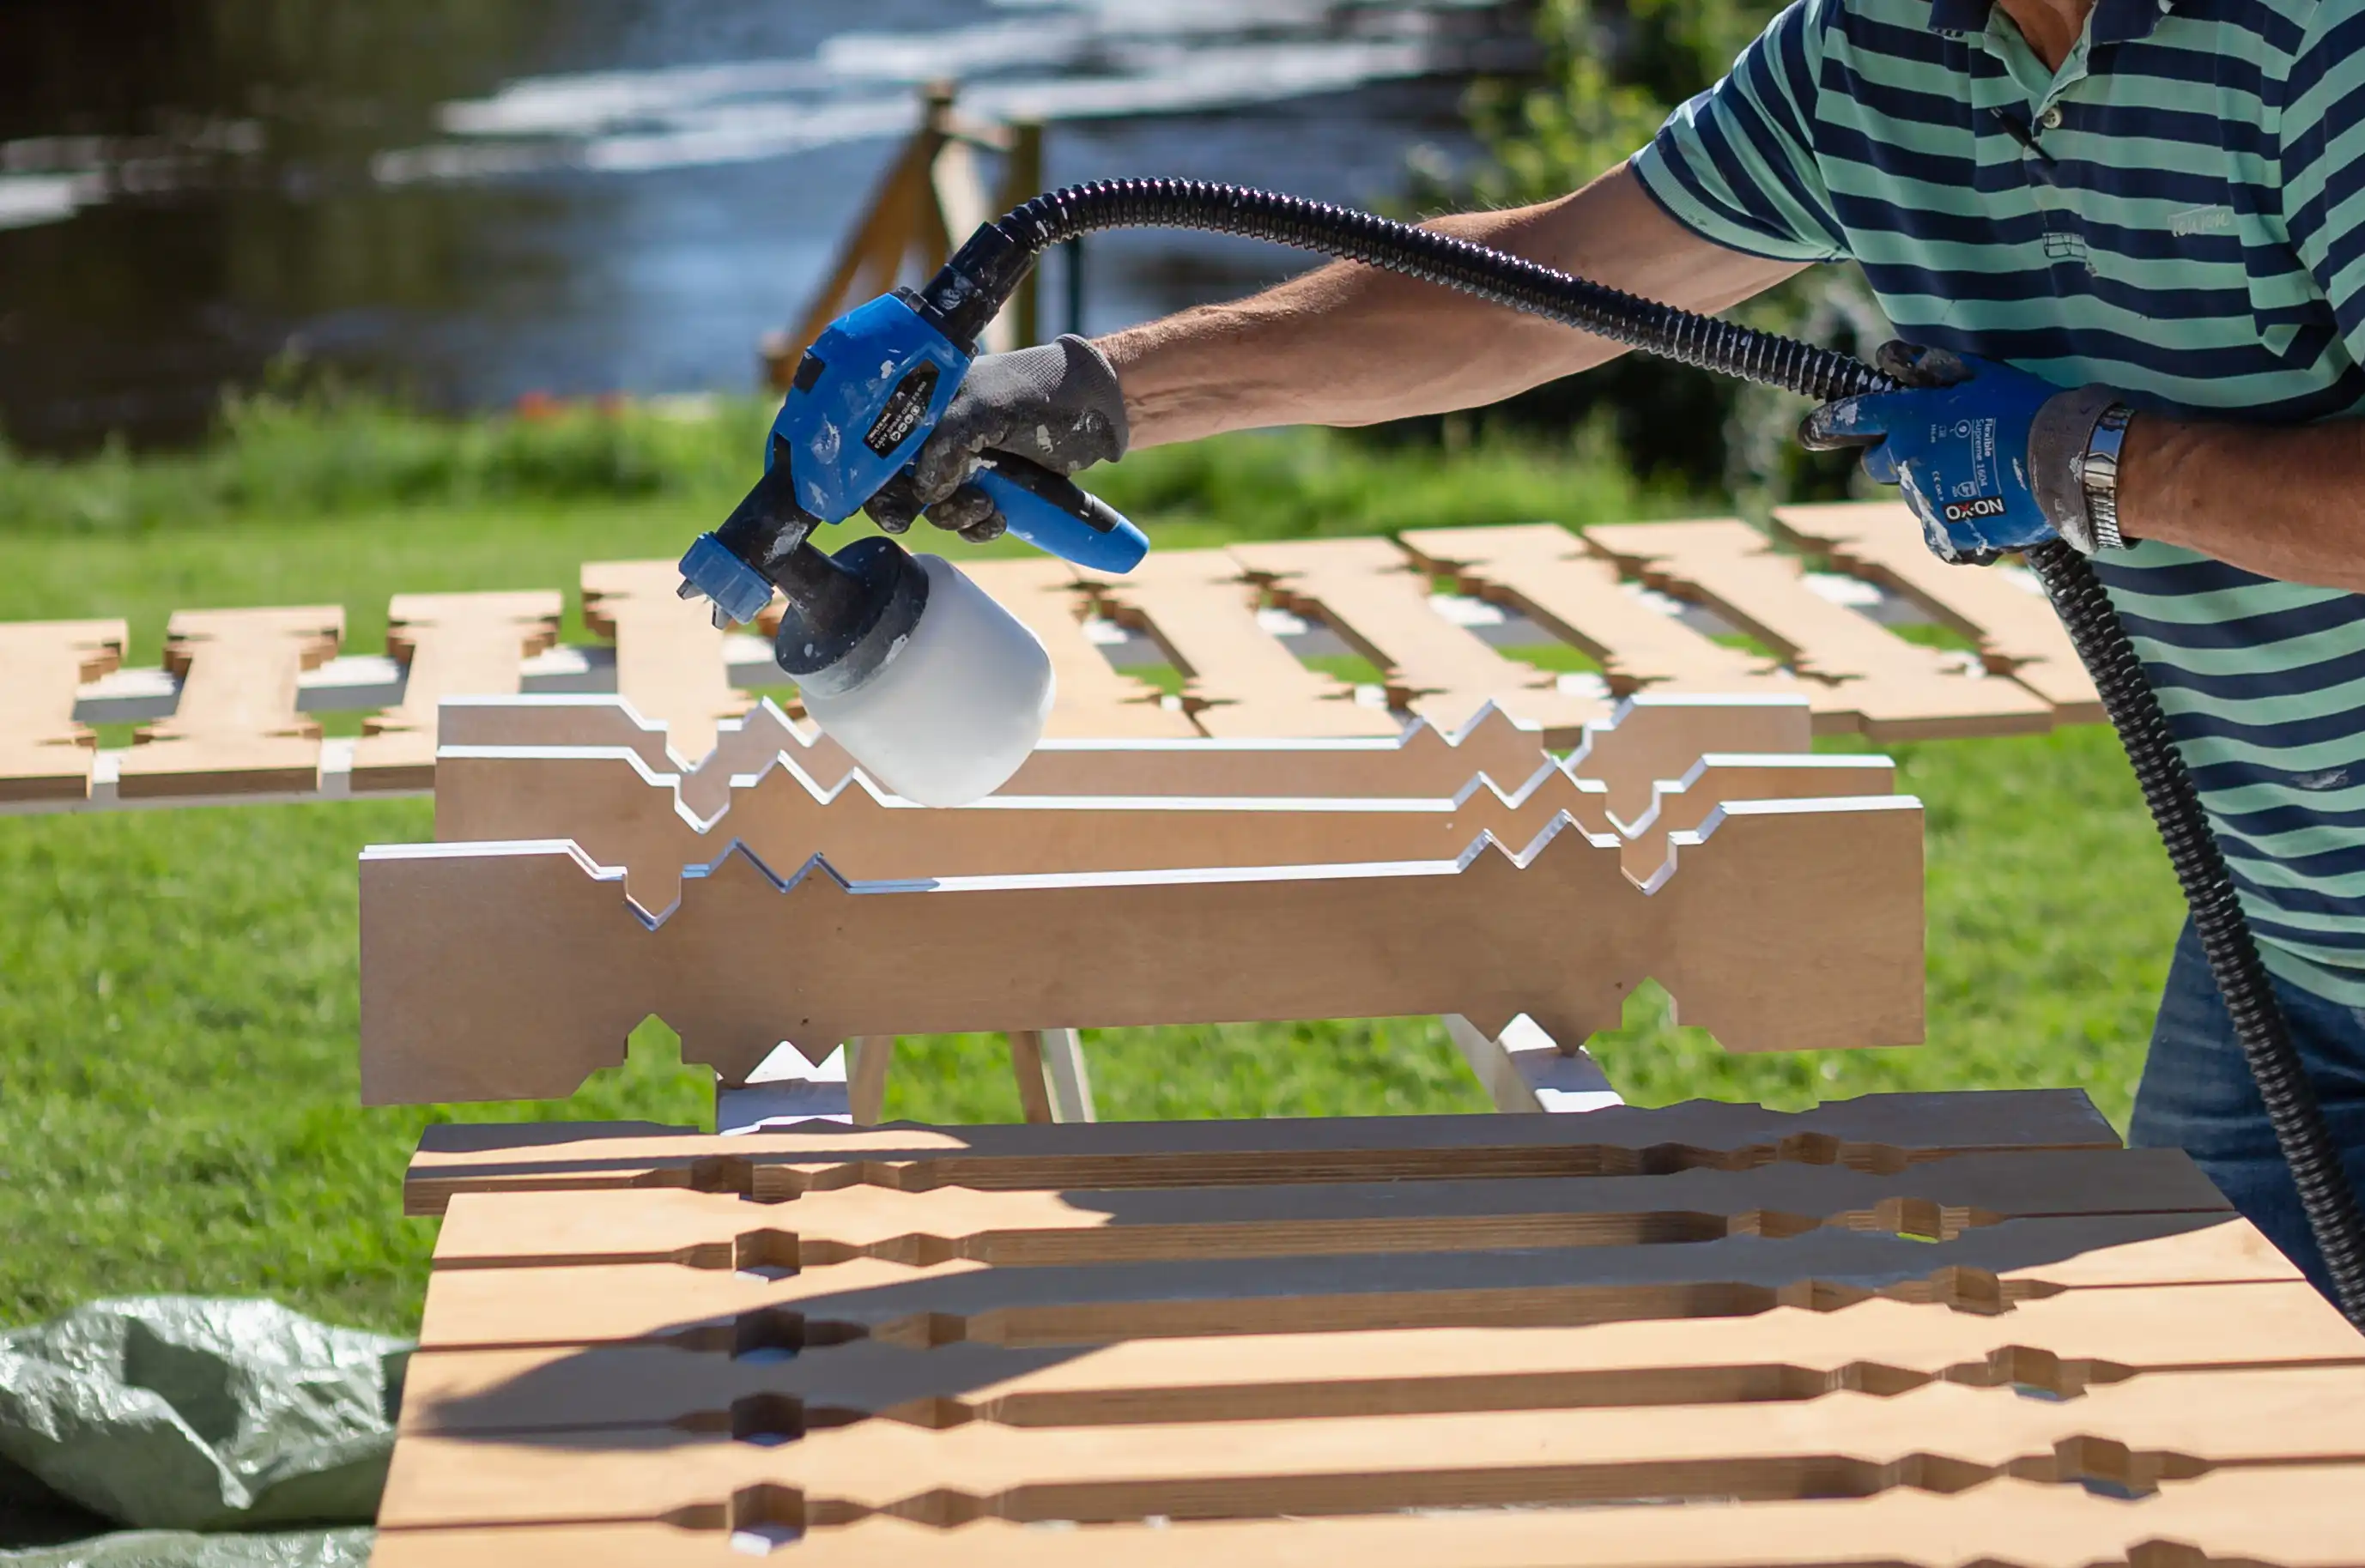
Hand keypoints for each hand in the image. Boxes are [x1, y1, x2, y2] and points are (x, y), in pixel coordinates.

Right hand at [864, 334, 1128, 543]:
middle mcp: (936, 431)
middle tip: (910, 521)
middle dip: (905, 505)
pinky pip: (967, 520)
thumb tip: (924, 493)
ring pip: (934, 507)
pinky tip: (997, 517)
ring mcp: (963, 462)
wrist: (1099, 409)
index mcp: (926, 399)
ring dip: (953, 517)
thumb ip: (948, 441)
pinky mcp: (990, 488)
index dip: (871, 473)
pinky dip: (977, 527)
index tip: (887, 501)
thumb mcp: (989, 407)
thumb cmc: (1042, 391)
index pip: (878, 439)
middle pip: (896, 480)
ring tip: (986, 506)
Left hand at [1800, 341, 2119, 562]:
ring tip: (1982, 476)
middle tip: (1935, 448)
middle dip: (1894, 455)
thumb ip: (1930, 367)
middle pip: (1877, 463)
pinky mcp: (1948, 535)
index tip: (1811, 431)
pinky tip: (1986, 506)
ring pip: (1913, 495)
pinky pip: (1938, 532)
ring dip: (1933, 486)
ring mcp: (1926, 502)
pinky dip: (1955, 522)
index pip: (1853, 417)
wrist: (2070, 463)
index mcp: (1910, 421)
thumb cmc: (2028, 409)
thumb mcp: (1981, 375)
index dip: (1828, 423)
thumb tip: (1889, 356)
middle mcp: (1908, 463)